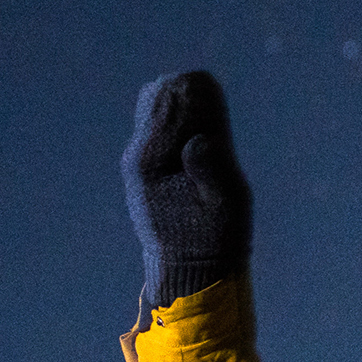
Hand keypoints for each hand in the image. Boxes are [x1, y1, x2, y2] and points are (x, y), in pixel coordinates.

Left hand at [122, 70, 252, 308]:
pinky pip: (157, 124)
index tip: (219, 116)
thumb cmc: (212, 238)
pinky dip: (180, 122)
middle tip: (216, 123)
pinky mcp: (143, 165)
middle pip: (159, 94)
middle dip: (192, 98)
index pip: (170, 98)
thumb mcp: (225, 204)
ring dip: (186, 109)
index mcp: (153, 160)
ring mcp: (137, 159)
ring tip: (209, 132)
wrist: (187, 268)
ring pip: (155, 104)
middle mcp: (138, 154)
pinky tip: (198, 142)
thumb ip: (211, 167)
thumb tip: (199, 139)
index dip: (200, 93)